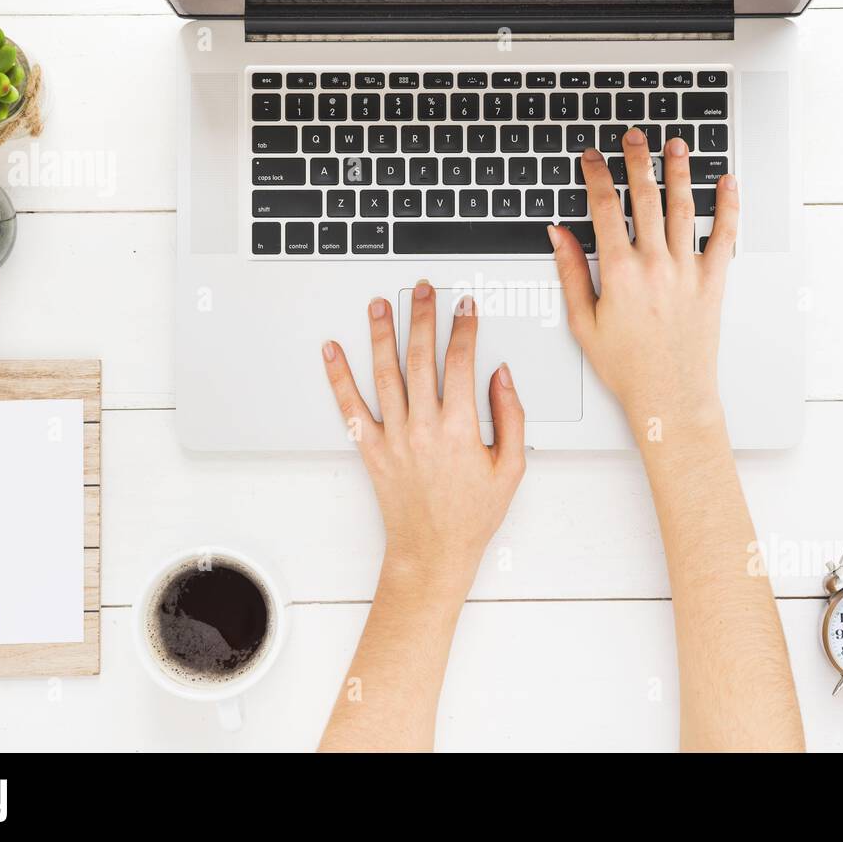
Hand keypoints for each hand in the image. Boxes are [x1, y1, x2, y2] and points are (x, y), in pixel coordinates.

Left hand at [321, 284, 525, 596]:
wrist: (433, 552)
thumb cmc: (471, 516)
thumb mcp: (511, 468)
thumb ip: (511, 417)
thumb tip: (501, 376)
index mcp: (459, 429)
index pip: (461, 363)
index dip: (464, 329)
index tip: (465, 308)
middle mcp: (423, 428)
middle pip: (420, 357)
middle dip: (422, 317)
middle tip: (422, 290)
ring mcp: (394, 437)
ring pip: (385, 373)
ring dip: (382, 334)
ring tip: (380, 305)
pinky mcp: (372, 449)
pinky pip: (351, 407)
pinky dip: (338, 377)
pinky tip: (332, 351)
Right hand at [548, 127, 739, 436]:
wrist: (669, 397)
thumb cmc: (626, 367)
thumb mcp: (583, 322)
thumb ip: (570, 272)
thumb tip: (558, 235)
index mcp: (619, 272)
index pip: (605, 207)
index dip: (597, 175)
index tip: (592, 157)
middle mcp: (655, 264)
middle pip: (646, 197)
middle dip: (638, 160)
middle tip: (634, 136)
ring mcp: (687, 271)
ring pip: (683, 208)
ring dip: (679, 172)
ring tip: (675, 145)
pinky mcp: (712, 282)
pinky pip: (723, 236)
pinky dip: (728, 206)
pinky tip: (727, 183)